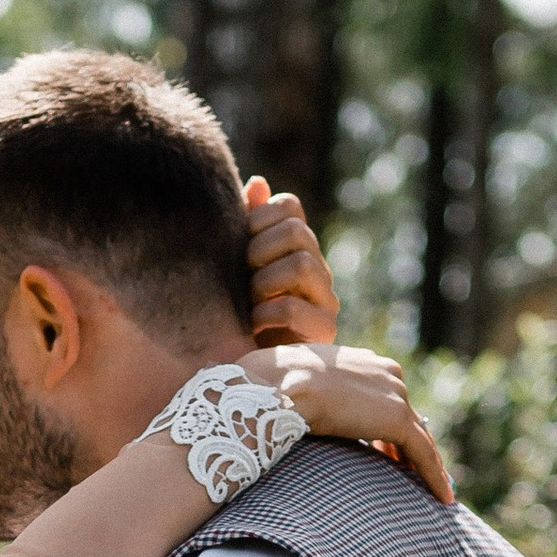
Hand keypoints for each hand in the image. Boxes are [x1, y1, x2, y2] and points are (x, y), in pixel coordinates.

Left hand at [245, 177, 338, 348]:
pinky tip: (253, 326)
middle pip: (296, 231)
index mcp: (296, 248)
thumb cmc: (231, 316)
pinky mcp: (323, 333)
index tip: (239, 244)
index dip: (259, 217)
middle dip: (259, 251)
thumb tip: (258, 183)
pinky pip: (293, 307)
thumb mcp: (232, 267)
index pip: (289, 207)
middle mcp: (317, 269)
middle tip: (243, 278)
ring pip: (301, 263)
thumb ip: (244, 226)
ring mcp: (325, 300)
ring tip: (249, 304)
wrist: (240, 372)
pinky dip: (266, 314)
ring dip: (264, 282)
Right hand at [247, 340, 455, 507]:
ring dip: (426, 465)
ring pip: (419, 436)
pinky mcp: (398, 419)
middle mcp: (388, 373)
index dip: (389, 429)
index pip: (387, 399)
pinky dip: (434, 476)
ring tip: (434, 492)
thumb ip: (313, 393)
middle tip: (413, 475)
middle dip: (410, 448)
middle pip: (408, 418)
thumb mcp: (299, 383)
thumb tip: (299, 408)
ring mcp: (395, 394)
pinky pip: (423, 452)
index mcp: (367, 362)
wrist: (282, 384)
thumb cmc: (276, 384)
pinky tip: (442, 499)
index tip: (387, 451)